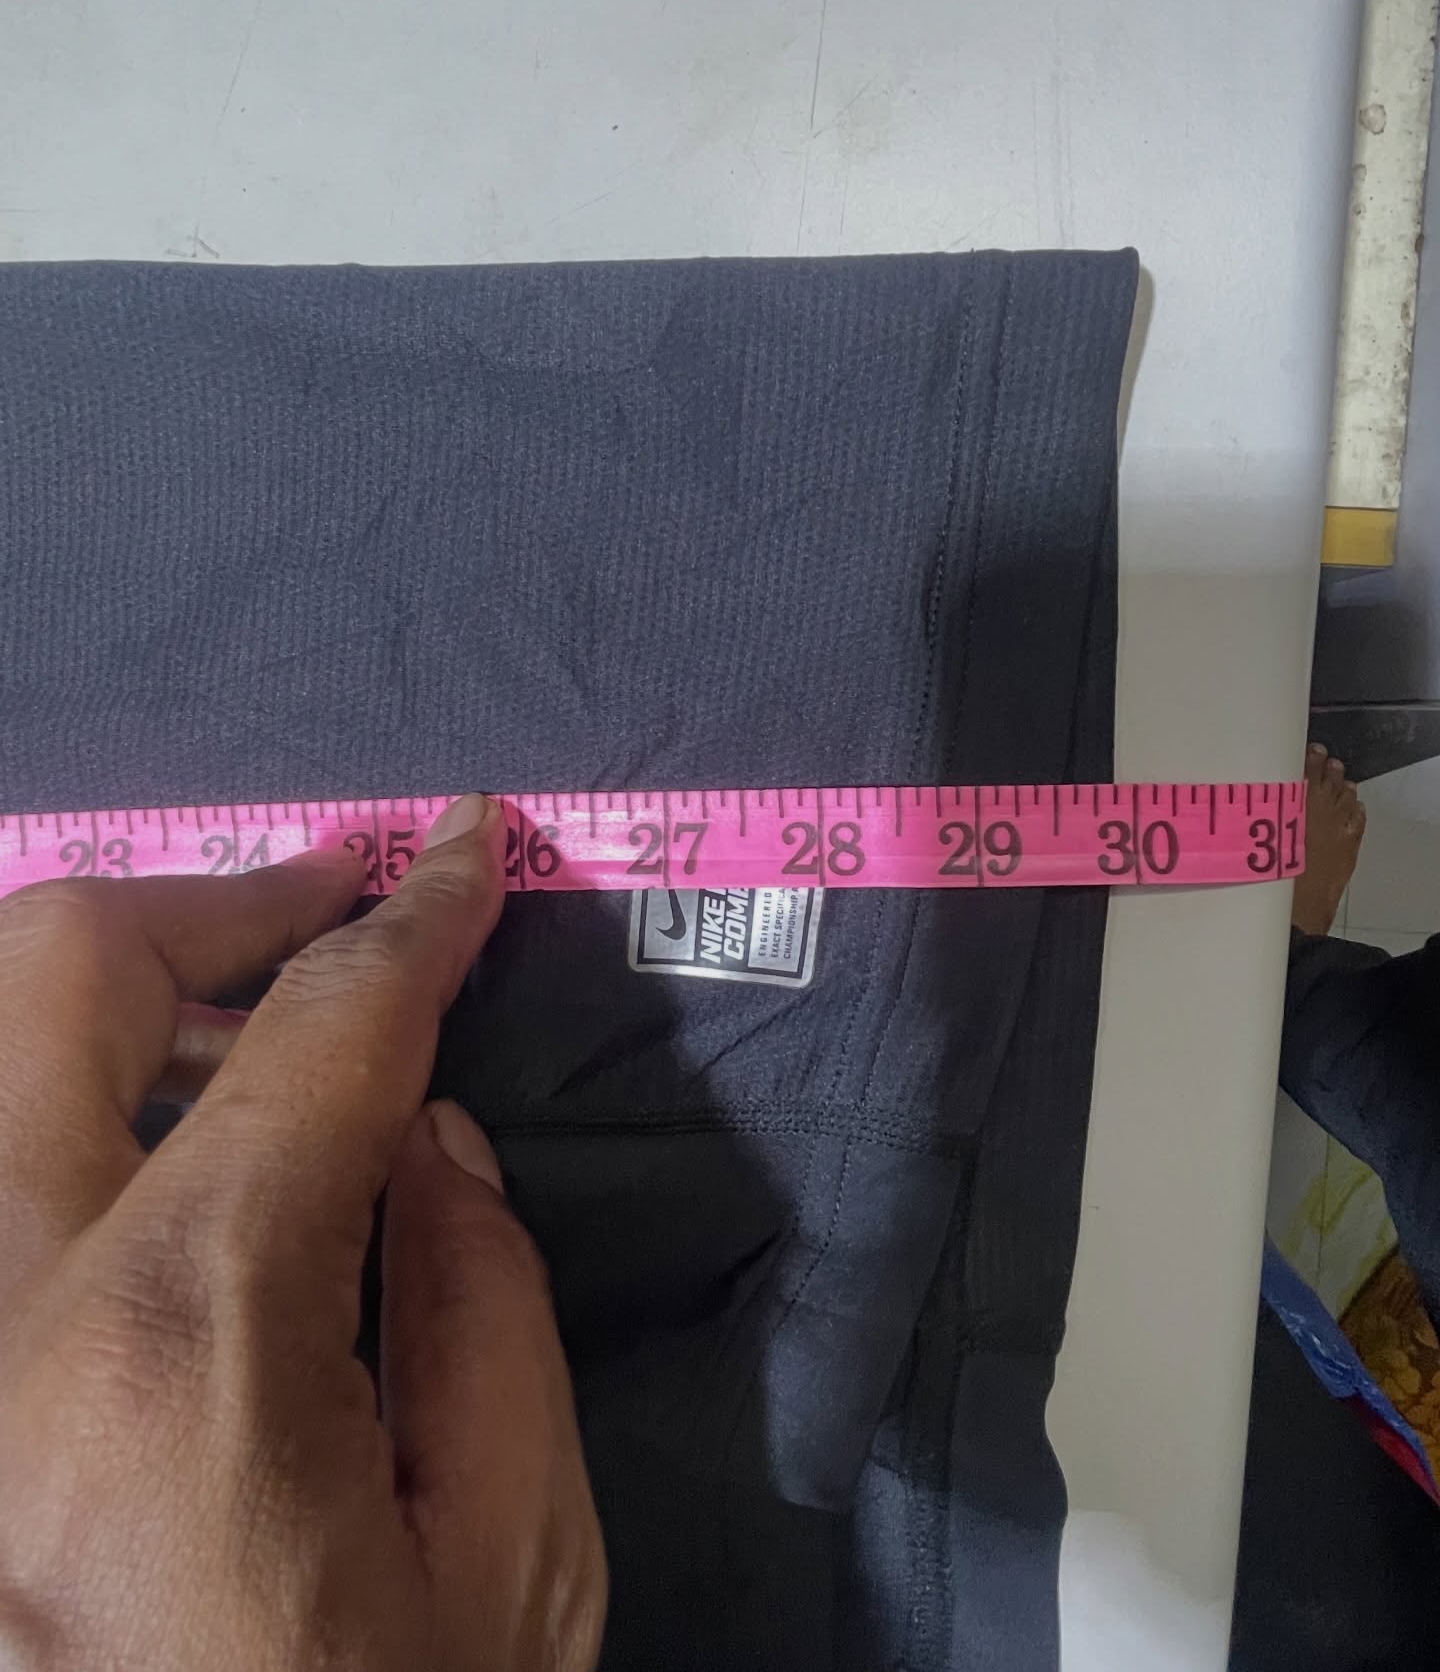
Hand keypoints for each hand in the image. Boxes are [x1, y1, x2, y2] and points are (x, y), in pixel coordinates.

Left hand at [0, 795, 604, 1670]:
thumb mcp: (507, 1576)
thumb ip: (487, 1308)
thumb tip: (428, 1139)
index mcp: (184, 1349)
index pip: (317, 1033)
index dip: (412, 917)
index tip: (464, 852)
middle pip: (56, 966)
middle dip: (221, 901)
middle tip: (339, 905)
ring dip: (115, 1001)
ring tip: (245, 1038)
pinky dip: (56, 1123)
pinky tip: (148, 1174)